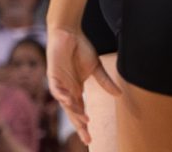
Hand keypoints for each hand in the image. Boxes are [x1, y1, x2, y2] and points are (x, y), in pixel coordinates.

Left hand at [47, 27, 120, 145]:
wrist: (69, 33)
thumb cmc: (80, 49)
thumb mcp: (96, 68)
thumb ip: (105, 82)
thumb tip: (119, 94)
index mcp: (76, 90)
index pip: (80, 111)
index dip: (84, 125)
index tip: (90, 139)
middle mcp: (67, 90)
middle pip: (72, 112)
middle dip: (79, 126)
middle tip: (87, 138)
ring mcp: (59, 83)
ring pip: (65, 103)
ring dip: (74, 112)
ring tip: (84, 120)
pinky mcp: (53, 75)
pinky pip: (55, 89)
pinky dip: (61, 95)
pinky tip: (68, 101)